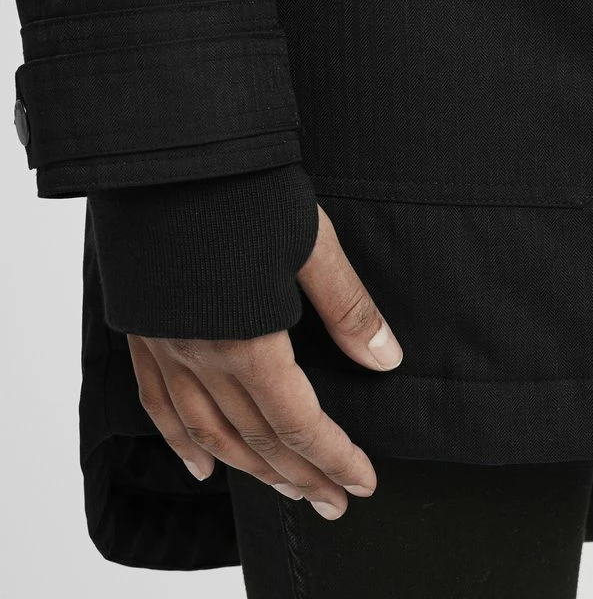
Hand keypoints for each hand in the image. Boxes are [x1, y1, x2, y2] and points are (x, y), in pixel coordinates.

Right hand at [126, 203, 402, 519]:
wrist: (169, 155)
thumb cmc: (244, 189)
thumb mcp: (312, 242)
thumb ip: (347, 306)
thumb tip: (385, 359)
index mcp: (249, 341)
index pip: (297, 424)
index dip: (333, 458)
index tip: (362, 482)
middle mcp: (201, 357)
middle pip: (256, 439)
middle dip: (299, 476)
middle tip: (333, 502)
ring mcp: (166, 348)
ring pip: (208, 434)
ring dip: (249, 470)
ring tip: (284, 490)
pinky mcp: (144, 331)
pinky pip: (159, 405)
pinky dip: (179, 443)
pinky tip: (200, 467)